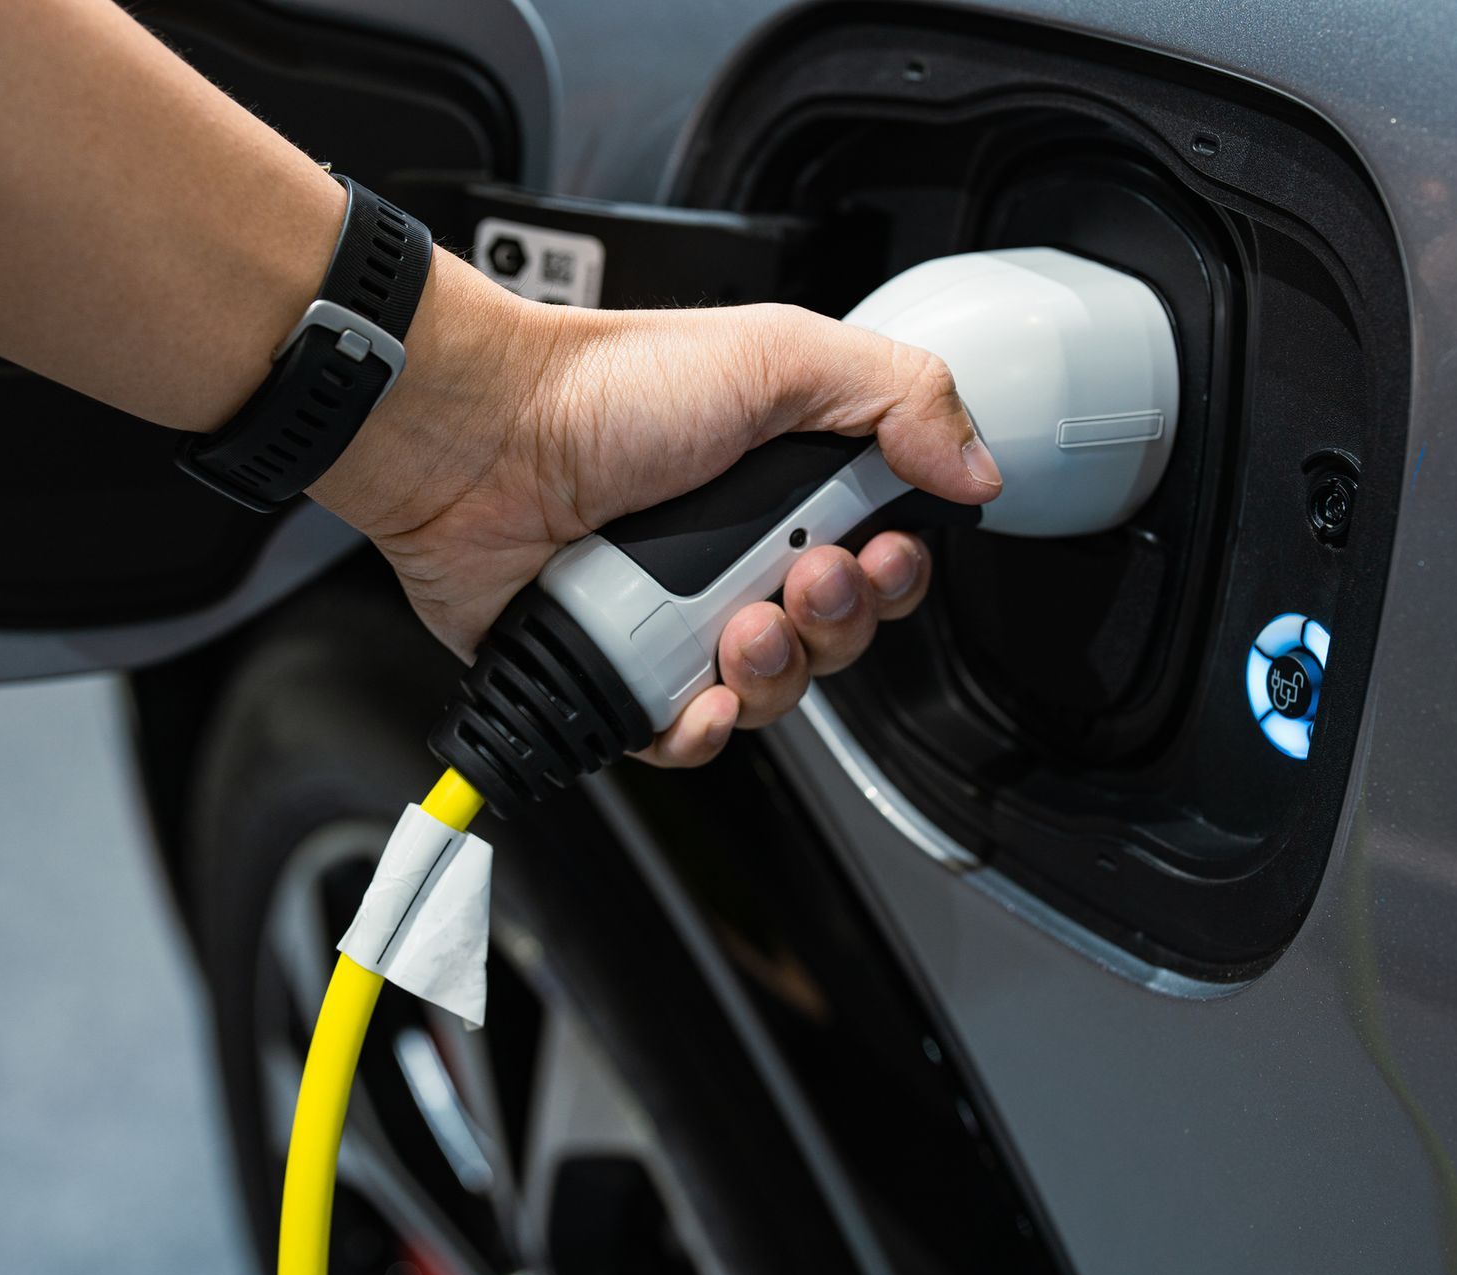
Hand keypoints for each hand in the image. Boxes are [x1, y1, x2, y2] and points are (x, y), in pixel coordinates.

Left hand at [308, 249, 1000, 765]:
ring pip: (770, 694)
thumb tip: (978, 468)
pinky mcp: (618, 673)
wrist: (478, 439)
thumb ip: (899, 396)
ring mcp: (675, 619)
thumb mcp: (780, 356)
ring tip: (734, 627)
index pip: (879, 558)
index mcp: (782, 483)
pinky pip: (684, 736)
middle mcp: (733, 555)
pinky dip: (698, 729)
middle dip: (835, 622)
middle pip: (835, 636)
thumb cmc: (605, 388)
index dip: (894, 574)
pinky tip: (693, 696)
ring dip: (773, 673)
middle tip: (799, 579)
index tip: (877, 553)